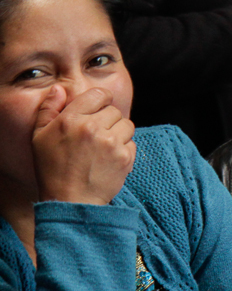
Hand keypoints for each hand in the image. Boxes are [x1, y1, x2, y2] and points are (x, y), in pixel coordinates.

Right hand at [32, 85, 134, 204]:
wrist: (70, 201)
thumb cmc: (52, 169)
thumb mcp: (39, 136)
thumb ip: (49, 109)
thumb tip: (60, 89)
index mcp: (71, 119)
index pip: (98, 94)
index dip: (100, 102)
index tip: (97, 111)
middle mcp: (93, 128)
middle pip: (114, 111)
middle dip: (108, 121)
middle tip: (95, 137)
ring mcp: (111, 143)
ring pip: (127, 125)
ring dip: (119, 134)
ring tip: (103, 148)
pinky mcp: (125, 157)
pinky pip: (132, 143)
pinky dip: (124, 150)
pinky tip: (109, 160)